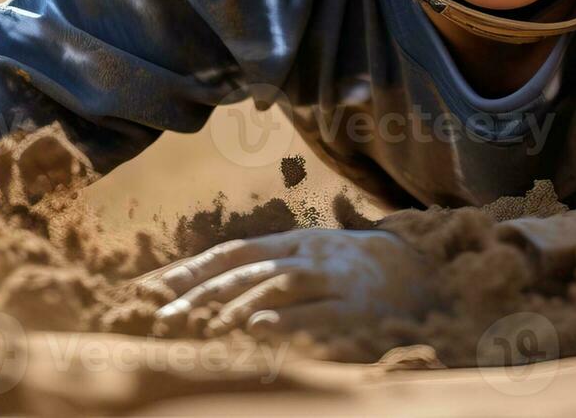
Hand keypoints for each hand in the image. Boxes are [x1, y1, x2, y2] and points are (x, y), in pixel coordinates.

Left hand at [143, 228, 440, 339]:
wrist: (423, 269)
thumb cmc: (353, 269)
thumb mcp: (309, 257)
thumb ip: (267, 269)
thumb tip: (206, 287)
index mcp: (293, 243)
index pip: (233, 253)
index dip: (192, 268)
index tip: (152, 288)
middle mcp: (309, 255)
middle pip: (247, 271)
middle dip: (201, 293)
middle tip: (162, 318)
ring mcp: (334, 279)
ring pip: (279, 285)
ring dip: (238, 305)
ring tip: (203, 327)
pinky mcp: (358, 307)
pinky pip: (320, 313)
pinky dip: (288, 321)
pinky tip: (258, 331)